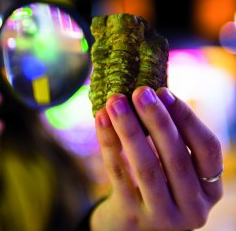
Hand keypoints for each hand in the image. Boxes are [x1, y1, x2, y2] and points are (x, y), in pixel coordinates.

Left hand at [91, 86, 222, 230]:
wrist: (132, 226)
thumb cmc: (156, 189)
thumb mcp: (175, 172)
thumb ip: (172, 143)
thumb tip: (153, 96)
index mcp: (209, 189)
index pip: (207, 149)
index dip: (187, 118)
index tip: (164, 92)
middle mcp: (193, 206)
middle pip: (176, 157)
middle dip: (157, 120)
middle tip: (140, 92)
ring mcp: (163, 215)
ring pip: (146, 166)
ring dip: (130, 129)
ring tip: (116, 101)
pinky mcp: (132, 215)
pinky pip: (118, 174)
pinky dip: (109, 143)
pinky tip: (101, 119)